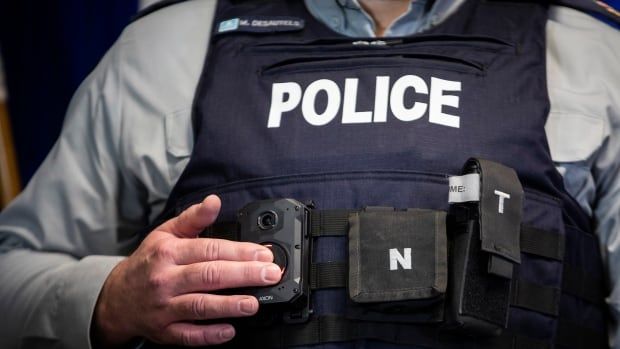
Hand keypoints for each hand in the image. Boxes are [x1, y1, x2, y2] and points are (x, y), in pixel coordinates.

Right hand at [93, 195, 281, 346]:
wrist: (116, 298)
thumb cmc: (148, 262)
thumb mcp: (165, 234)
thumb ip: (193, 218)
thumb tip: (214, 201)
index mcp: (168, 253)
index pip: (209, 250)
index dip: (239, 252)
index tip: (263, 254)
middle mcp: (165, 280)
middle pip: (209, 276)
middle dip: (243, 275)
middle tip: (269, 275)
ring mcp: (164, 307)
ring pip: (200, 306)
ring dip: (229, 306)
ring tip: (254, 303)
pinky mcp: (163, 332)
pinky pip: (188, 335)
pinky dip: (209, 335)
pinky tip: (229, 331)